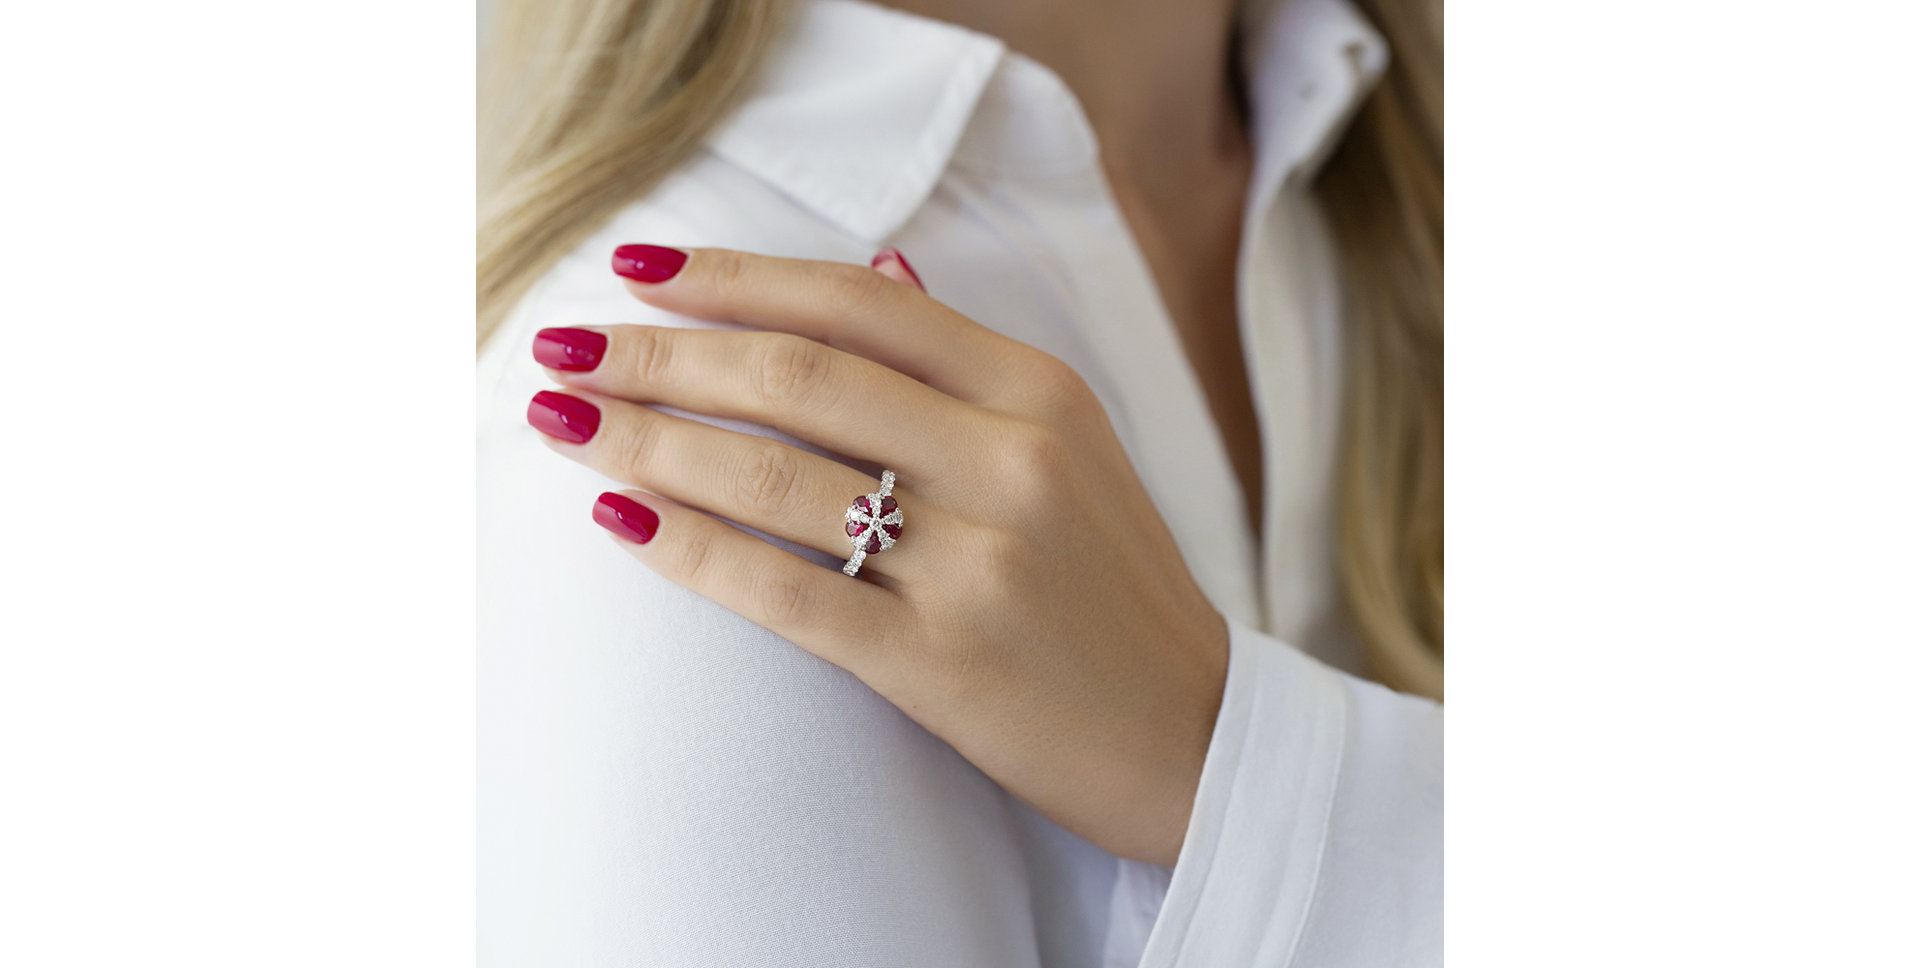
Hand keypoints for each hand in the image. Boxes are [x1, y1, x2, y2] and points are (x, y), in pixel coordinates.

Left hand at [526, 244, 1227, 864]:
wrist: (1190, 735)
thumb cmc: (1111, 586)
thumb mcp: (1070, 446)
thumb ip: (966, 365)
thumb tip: (876, 269)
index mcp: (1037, 391)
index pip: (854, 303)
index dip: (732, 278)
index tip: (635, 270)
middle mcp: (1010, 460)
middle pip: (795, 375)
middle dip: (658, 356)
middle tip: (563, 350)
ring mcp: (978, 562)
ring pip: (774, 474)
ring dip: (647, 441)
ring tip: (563, 423)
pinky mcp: (941, 662)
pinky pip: (785, 590)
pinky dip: (690, 549)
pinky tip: (621, 520)